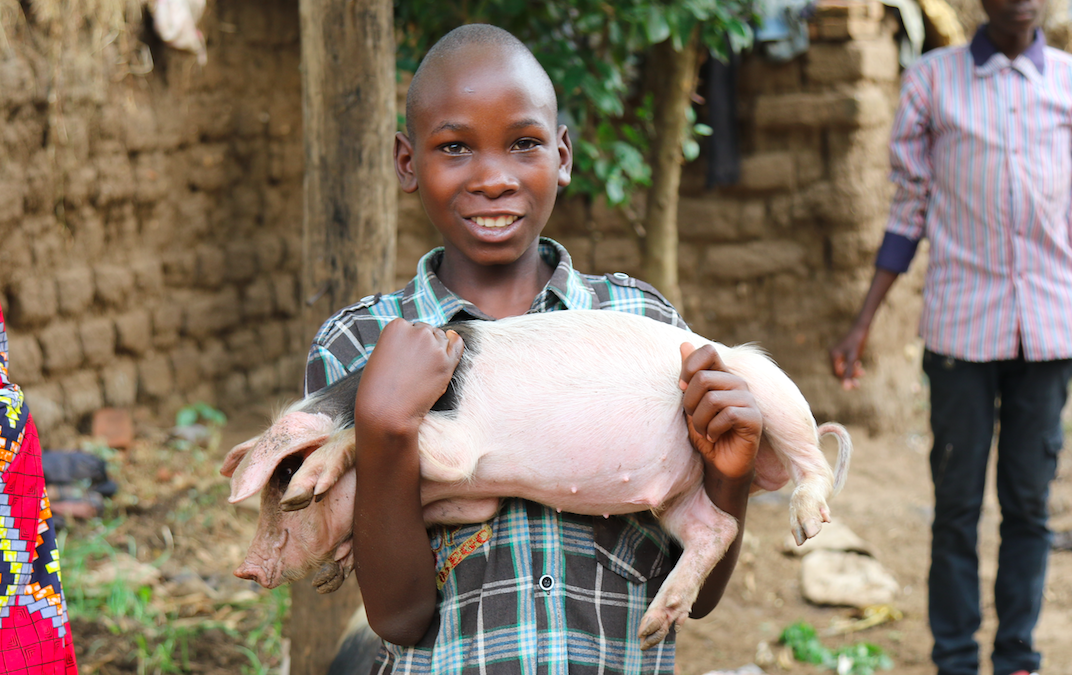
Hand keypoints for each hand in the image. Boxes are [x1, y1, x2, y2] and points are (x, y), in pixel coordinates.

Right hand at [355, 319, 464, 437]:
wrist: (386, 412)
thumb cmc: (378, 387)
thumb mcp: (382, 354)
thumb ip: (400, 341)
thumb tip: (423, 335)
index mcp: (397, 326)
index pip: (410, 326)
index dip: (408, 342)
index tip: (404, 356)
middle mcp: (417, 331)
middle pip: (427, 330)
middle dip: (423, 344)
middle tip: (414, 365)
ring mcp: (434, 346)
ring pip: (441, 338)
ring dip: (436, 348)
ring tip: (423, 368)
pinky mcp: (446, 362)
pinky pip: (457, 346)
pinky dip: (455, 342)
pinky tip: (453, 339)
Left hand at [679, 343, 761, 480]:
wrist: (719, 464)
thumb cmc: (705, 432)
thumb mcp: (690, 402)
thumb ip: (689, 375)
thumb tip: (684, 343)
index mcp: (722, 375)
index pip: (707, 351)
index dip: (688, 367)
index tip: (682, 387)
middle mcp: (737, 383)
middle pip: (702, 378)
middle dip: (689, 403)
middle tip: (695, 419)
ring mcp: (748, 400)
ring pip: (712, 399)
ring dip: (700, 421)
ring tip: (704, 430)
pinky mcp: (755, 419)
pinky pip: (727, 415)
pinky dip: (712, 430)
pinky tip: (714, 437)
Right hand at [829, 325, 867, 390]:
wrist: (861, 327)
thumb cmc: (857, 341)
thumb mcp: (853, 358)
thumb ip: (849, 373)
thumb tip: (846, 388)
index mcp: (833, 356)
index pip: (837, 374)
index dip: (846, 380)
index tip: (857, 385)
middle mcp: (833, 354)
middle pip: (839, 371)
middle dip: (849, 376)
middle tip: (859, 383)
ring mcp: (838, 352)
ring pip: (843, 367)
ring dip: (852, 371)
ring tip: (862, 372)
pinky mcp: (843, 350)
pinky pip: (845, 362)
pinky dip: (852, 366)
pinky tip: (859, 365)